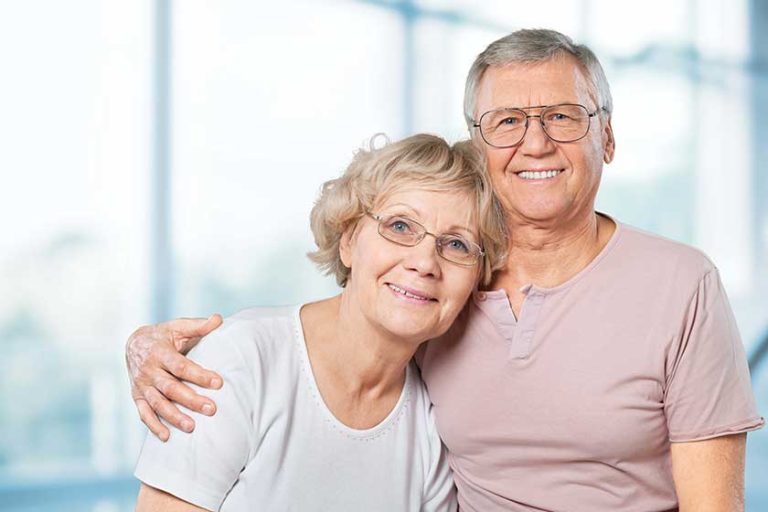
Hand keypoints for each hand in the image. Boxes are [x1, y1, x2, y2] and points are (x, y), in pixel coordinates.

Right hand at [126, 314, 223, 440]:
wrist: (133, 343)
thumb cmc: (163, 335)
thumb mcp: (179, 327)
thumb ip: (199, 326)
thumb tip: (219, 319)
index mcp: (159, 352)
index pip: (181, 366)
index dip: (199, 375)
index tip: (219, 383)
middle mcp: (148, 370)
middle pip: (171, 388)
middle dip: (191, 400)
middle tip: (212, 409)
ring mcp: (141, 385)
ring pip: (157, 403)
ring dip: (174, 416)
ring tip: (192, 427)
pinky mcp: (137, 396)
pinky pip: (143, 413)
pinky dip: (153, 426)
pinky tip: (166, 437)